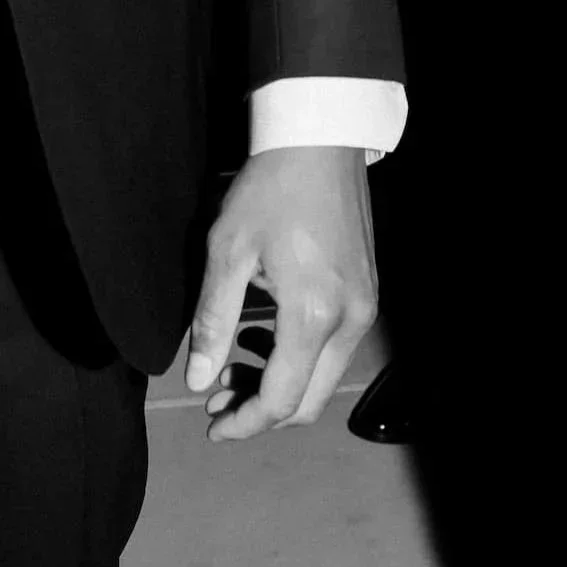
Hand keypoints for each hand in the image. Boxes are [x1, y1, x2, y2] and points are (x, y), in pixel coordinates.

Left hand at [184, 146, 378, 443]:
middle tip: (218, 401)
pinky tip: (266, 339)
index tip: (213, 427)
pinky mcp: (368, 291)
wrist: (321, 139)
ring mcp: (365, 306)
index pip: (282, 401)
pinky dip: (301, 360)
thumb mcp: (228, 251)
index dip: (245, 424)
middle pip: (310, 401)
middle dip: (262, 413)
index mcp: (312, 316)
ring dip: (282, 387)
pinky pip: (336, 348)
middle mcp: (349, 320)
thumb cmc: (270, 188)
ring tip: (234, 370)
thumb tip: (198, 380)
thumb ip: (213, 321)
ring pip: (325, 377)